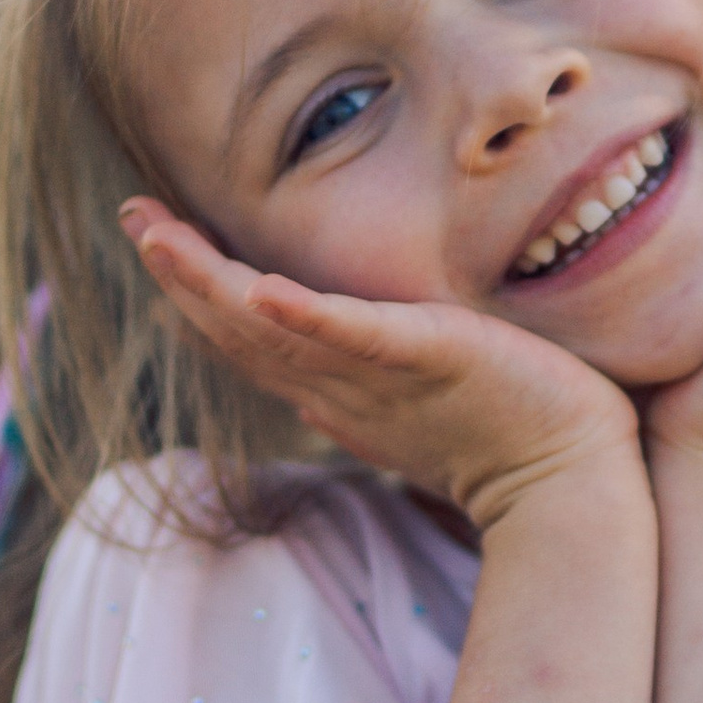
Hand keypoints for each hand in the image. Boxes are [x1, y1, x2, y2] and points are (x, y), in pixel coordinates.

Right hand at [121, 204, 639, 529]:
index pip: (250, 338)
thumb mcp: (417, 406)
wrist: (569, 485)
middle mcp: (341, 388)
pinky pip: (358, 338)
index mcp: (337, 391)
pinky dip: (307, 315)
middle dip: (181, 274)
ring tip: (160, 238)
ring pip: (276, 330)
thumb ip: (364, 384)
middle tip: (133, 217)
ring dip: (212, 284)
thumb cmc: (508, 439)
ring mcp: (380, 379)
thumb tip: (309, 390)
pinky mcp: (431, 360)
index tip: (155, 241)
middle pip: (241, 329)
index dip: (196, 294)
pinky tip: (263, 287)